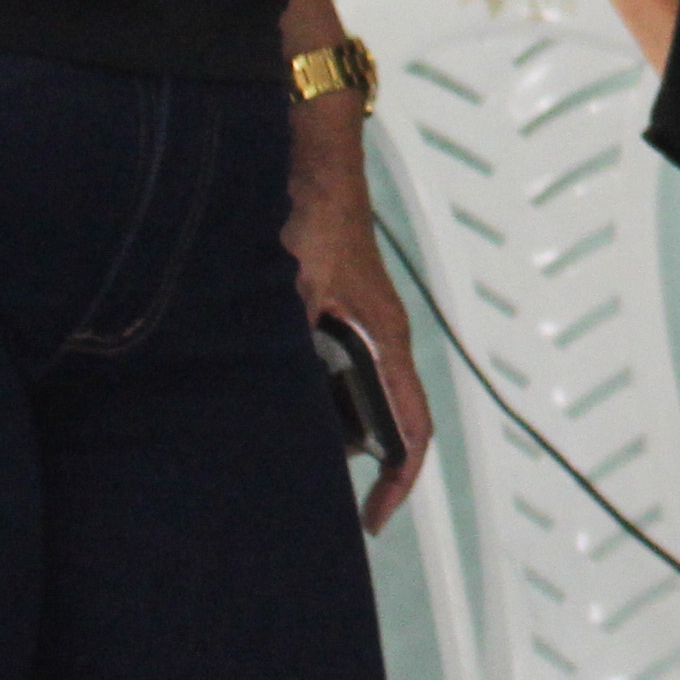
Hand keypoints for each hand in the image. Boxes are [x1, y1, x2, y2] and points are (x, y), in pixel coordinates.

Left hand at [285, 104, 435, 535]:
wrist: (312, 158)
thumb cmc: (317, 215)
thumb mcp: (296, 287)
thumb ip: (288, 339)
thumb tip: (268, 389)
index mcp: (386, 338)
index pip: (412, 428)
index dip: (400, 482)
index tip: (375, 520)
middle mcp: (379, 336)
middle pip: (386, 420)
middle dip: (362, 468)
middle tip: (322, 503)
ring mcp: (358, 322)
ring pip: (354, 394)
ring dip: (332, 429)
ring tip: (290, 457)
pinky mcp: (334, 308)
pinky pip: (331, 368)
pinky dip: (311, 395)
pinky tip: (268, 397)